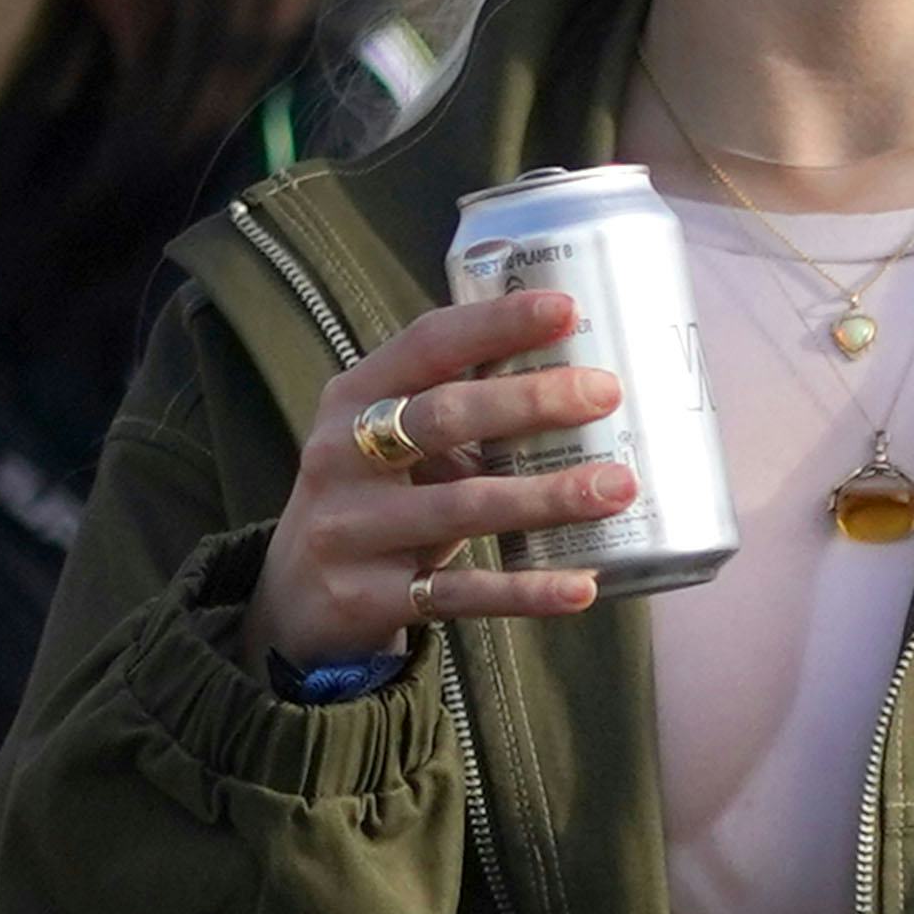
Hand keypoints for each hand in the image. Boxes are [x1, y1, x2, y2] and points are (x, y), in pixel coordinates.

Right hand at [250, 288, 644, 679]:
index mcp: (354, 398)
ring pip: (463, 507)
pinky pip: (461, 593)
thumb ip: (456, 412)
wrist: (295, 603)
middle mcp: (342, 455)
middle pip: (443, 415)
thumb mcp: (390, 443)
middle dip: (530, 400)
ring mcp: (351, 529)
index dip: (495, 324)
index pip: (426, 344)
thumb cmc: (374, 502)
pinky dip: (525, 591)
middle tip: (606, 393)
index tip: (567, 310)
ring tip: (618, 487)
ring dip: (547, 496)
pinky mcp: (369, 597)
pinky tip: (581, 587)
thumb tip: (577, 378)